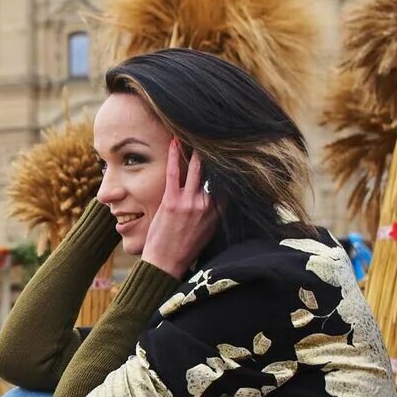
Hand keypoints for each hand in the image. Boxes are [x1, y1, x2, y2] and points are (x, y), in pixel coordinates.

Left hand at [140, 139, 217, 278]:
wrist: (166, 264)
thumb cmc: (186, 248)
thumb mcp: (210, 230)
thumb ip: (216, 211)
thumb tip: (221, 196)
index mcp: (218, 211)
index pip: (227, 182)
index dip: (227, 165)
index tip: (230, 150)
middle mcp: (207, 204)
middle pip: (213, 171)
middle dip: (214, 152)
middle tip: (214, 133)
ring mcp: (189, 202)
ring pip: (195, 168)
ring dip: (195, 149)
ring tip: (195, 133)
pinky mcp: (171, 202)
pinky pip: (174, 173)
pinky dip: (174, 155)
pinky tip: (174, 141)